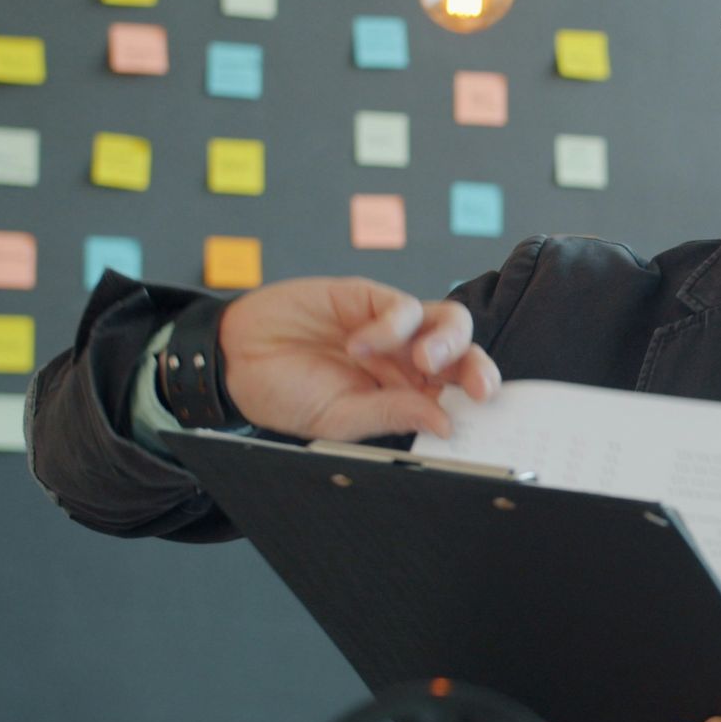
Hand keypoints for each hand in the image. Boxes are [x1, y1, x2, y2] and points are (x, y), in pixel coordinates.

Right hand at [216, 277, 499, 440]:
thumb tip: (443, 424)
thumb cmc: (285, 393)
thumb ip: (389, 416)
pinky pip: (402, 306)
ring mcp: (393, 328)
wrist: (234, 359)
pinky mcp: (369, 297)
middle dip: (479, 369)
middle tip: (477, 388)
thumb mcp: (337, 419)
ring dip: (448, 341)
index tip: (486, 416)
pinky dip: (389, 326)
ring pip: (449, 322)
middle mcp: (409, 360)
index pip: (458, 395)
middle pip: (465, 356)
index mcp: (408, 395)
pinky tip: (357, 343)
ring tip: (425, 359)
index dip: (476, 401)